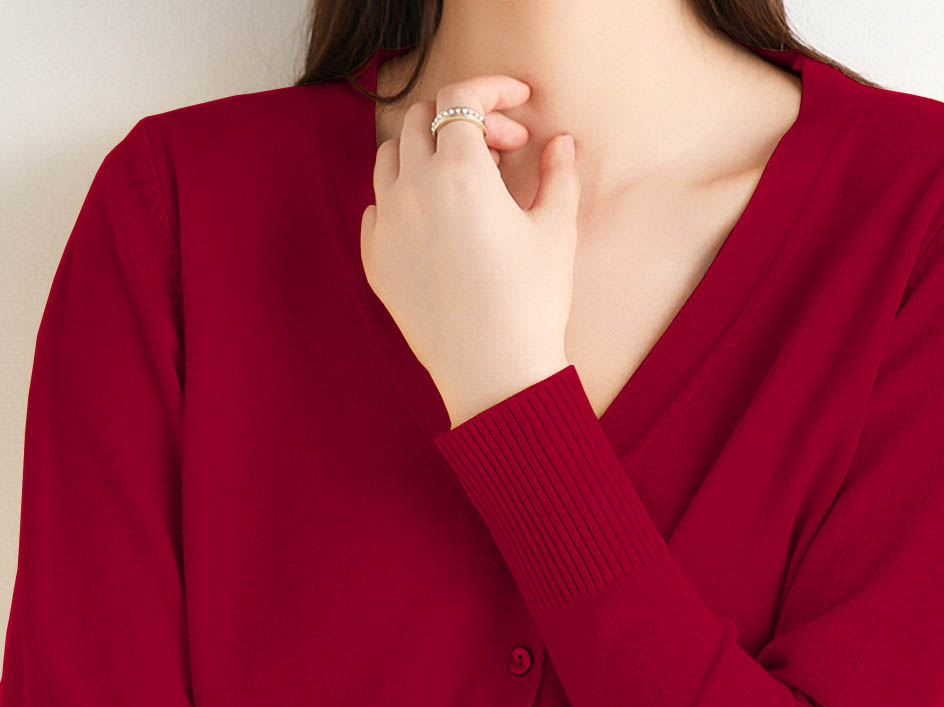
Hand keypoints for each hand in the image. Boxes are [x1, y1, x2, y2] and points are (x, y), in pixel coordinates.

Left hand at [359, 72, 579, 425]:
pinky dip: (403, 198)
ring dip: (425, 152)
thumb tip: (560, 143)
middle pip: (421, 121)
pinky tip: (436, 220)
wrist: (493, 372)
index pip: (460, 99)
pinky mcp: (376, 261)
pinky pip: (377, 209)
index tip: (517, 101)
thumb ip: (557, 175)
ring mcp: (387, 225)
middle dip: (463, 120)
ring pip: (389, 159)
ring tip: (464, 179)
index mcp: (459, 172)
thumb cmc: (531, 303)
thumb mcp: (555, 231)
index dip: (491, 89)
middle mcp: (412, 189)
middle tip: (502, 148)